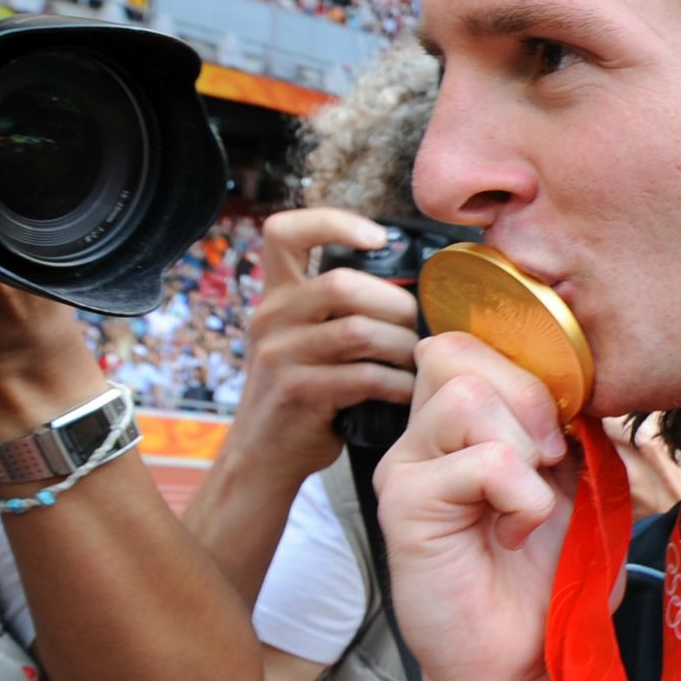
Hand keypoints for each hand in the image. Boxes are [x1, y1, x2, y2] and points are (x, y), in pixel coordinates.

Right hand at [218, 207, 419, 481]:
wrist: (261, 458)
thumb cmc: (303, 394)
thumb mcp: (303, 340)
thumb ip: (337, 310)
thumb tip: (414, 290)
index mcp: (276, 295)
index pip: (284, 232)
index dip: (332, 222)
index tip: (377, 238)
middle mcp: (271, 317)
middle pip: (341, 284)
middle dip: (395, 303)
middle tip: (418, 326)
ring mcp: (279, 356)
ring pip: (359, 331)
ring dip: (402, 347)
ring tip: (419, 361)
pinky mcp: (297, 394)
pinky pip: (363, 377)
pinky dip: (398, 383)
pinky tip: (409, 392)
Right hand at [375, 331, 573, 680]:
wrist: (522, 666)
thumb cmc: (545, 582)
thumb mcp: (572, 484)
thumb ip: (560, 425)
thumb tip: (574, 379)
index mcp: (459, 424)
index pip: (471, 340)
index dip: (527, 366)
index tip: (563, 426)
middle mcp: (422, 438)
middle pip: (456, 350)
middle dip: (528, 395)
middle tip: (552, 458)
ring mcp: (408, 470)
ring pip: (464, 394)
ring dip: (522, 446)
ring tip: (530, 500)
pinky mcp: (406, 509)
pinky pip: (476, 461)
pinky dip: (520, 495)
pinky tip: (514, 534)